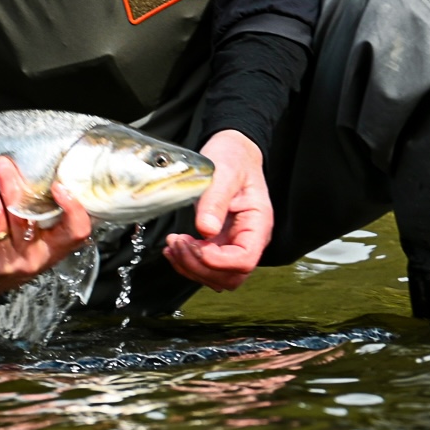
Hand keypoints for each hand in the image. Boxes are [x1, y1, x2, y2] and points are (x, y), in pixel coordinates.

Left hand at [0, 154, 93, 301]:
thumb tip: (40, 166)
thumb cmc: (8, 250)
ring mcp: (2, 262)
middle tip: (1, 162)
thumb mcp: (31, 239)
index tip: (59, 185)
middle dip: (11, 184)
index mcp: (50, 249)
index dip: (72, 210)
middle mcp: (29, 257)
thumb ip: (38, 212)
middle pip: (24, 216)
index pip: (74, 233)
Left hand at [162, 129, 272, 291]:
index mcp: (258, 223)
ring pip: (216, 276)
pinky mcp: (219, 243)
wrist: (232, 152)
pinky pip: (206, 266)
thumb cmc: (233, 158)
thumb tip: (206, 230)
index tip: (194, 244)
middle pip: (230, 276)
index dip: (218, 261)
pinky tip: (173, 248)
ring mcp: (234, 244)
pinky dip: (187, 263)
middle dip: (199, 266)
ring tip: (172, 244)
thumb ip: (215, 200)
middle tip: (176, 242)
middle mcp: (249, 239)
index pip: (244, 259)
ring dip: (190, 267)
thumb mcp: (224, 172)